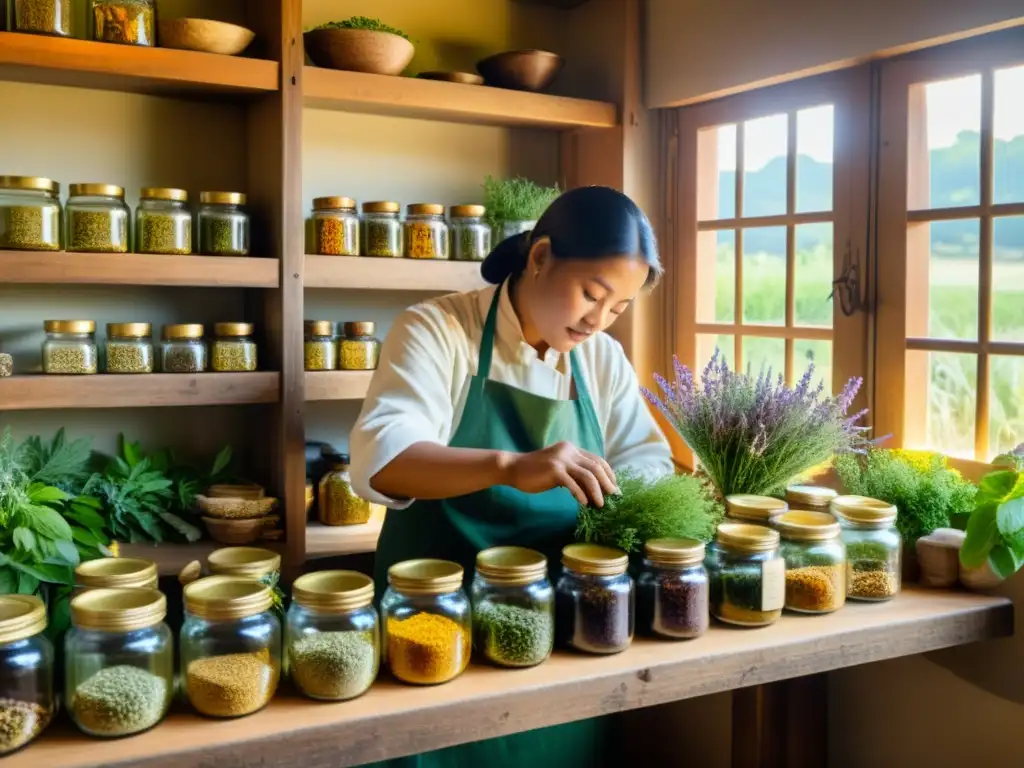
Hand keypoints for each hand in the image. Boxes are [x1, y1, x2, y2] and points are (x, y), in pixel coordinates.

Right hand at [503, 441, 618, 506]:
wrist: (513, 468)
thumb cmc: (536, 472)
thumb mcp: (558, 468)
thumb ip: (573, 472)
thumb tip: (592, 488)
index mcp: (571, 449)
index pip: (596, 459)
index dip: (608, 473)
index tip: (613, 486)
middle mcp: (569, 451)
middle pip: (596, 467)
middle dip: (607, 483)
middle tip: (613, 496)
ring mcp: (561, 460)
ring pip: (588, 475)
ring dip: (597, 491)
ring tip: (600, 504)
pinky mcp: (554, 470)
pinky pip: (573, 484)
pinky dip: (580, 494)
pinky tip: (584, 503)